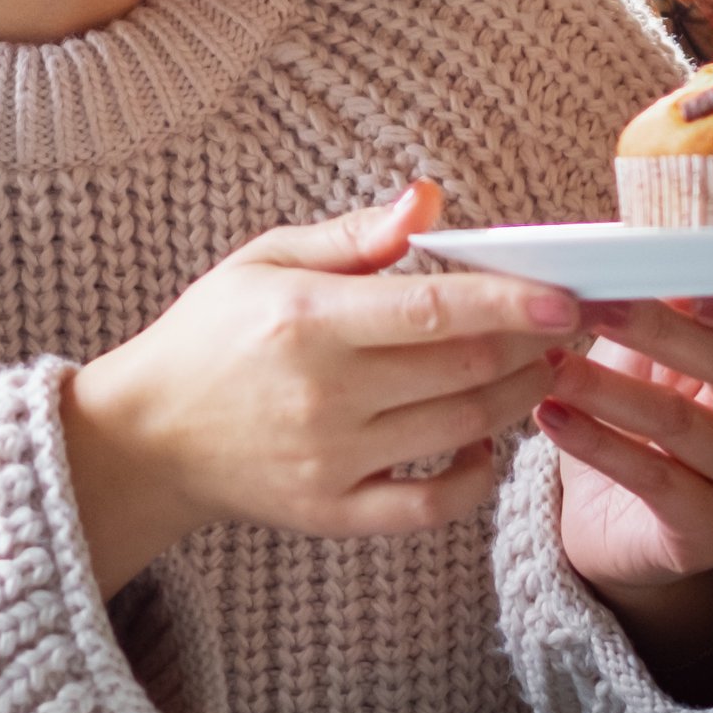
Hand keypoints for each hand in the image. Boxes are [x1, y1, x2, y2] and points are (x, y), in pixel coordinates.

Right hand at [66, 183, 581, 594]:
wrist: (146, 436)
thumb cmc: (212, 335)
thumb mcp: (265, 260)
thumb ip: (355, 234)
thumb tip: (431, 200)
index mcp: (306, 318)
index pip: (432, 310)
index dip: (509, 303)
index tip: (565, 295)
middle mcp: (322, 394)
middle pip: (461, 370)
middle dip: (529, 345)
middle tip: (566, 324)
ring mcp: (330, 460)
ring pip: (460, 429)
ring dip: (516, 397)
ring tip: (538, 367)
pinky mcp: (333, 512)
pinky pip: (430, 506)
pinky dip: (475, 476)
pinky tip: (486, 440)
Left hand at [532, 300, 712, 700]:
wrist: (617, 519)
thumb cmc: (642, 414)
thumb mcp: (648, 353)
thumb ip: (649, 305)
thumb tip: (612, 248)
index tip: (695, 284)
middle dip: (661, 330)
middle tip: (593, 306)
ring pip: (683, 425)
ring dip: (607, 389)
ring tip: (550, 366)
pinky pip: (654, 480)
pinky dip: (595, 443)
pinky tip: (549, 415)